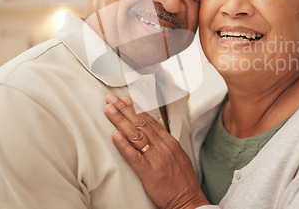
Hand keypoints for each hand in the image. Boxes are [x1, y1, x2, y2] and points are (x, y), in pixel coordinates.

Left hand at [104, 94, 209, 208]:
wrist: (189, 201)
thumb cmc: (182, 181)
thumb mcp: (177, 156)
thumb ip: (163, 143)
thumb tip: (152, 132)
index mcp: (169, 142)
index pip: (149, 120)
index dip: (135, 108)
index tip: (124, 100)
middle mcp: (163, 147)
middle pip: (141, 123)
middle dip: (124, 109)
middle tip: (111, 99)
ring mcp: (156, 158)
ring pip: (135, 135)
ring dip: (120, 120)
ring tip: (109, 110)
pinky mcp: (149, 173)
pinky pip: (134, 156)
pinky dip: (123, 145)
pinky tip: (115, 135)